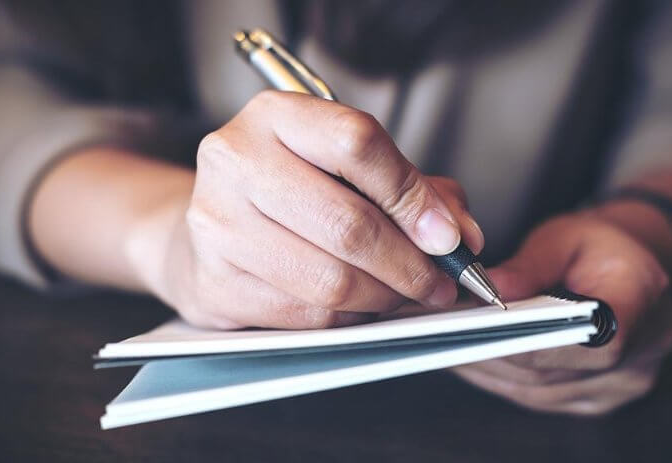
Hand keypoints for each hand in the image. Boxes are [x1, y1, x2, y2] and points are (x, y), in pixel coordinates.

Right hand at [127, 91, 483, 328]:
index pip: (357, 144)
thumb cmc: (290, 190)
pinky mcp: (214, 283)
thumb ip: (413, 188)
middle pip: (347, 222)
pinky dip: (349, 319)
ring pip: (330, 279)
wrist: (211, 224)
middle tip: (439, 283)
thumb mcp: (347, 166)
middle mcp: (236, 161)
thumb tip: (461, 236)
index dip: (413, 197)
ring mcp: (217, 224)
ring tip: (403, 295)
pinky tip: (360, 307)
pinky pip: (305, 316)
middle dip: (410, 264)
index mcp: (275, 116)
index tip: (448, 236)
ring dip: (384, 298)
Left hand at [453, 210, 671, 414]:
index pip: (587, 340)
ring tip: (447, 346)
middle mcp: (641, 354)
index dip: (532, 342)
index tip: (481, 332)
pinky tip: (471, 360)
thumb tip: (489, 292)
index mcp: (641, 301)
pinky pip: (542, 398)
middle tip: (445, 337)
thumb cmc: (600, 246)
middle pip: (554, 371)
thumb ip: (528, 267)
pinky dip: (503, 379)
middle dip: (494, 353)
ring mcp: (622, 384)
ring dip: (490, 370)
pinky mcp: (597, 398)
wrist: (634, 265)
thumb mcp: (564, 237)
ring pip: (540, 391)